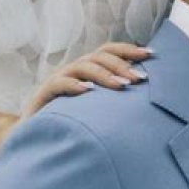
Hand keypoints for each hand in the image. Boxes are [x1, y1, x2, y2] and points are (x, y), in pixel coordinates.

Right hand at [20, 42, 152, 119]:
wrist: (36, 138)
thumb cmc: (73, 122)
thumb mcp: (98, 107)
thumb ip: (116, 98)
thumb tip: (148, 94)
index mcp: (89, 70)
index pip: (109, 51)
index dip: (129, 50)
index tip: (151, 54)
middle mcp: (75, 70)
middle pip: (99, 56)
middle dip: (121, 65)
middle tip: (139, 79)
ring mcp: (59, 80)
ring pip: (82, 66)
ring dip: (104, 74)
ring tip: (122, 86)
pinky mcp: (44, 95)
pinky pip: (59, 84)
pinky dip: (74, 85)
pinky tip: (88, 91)